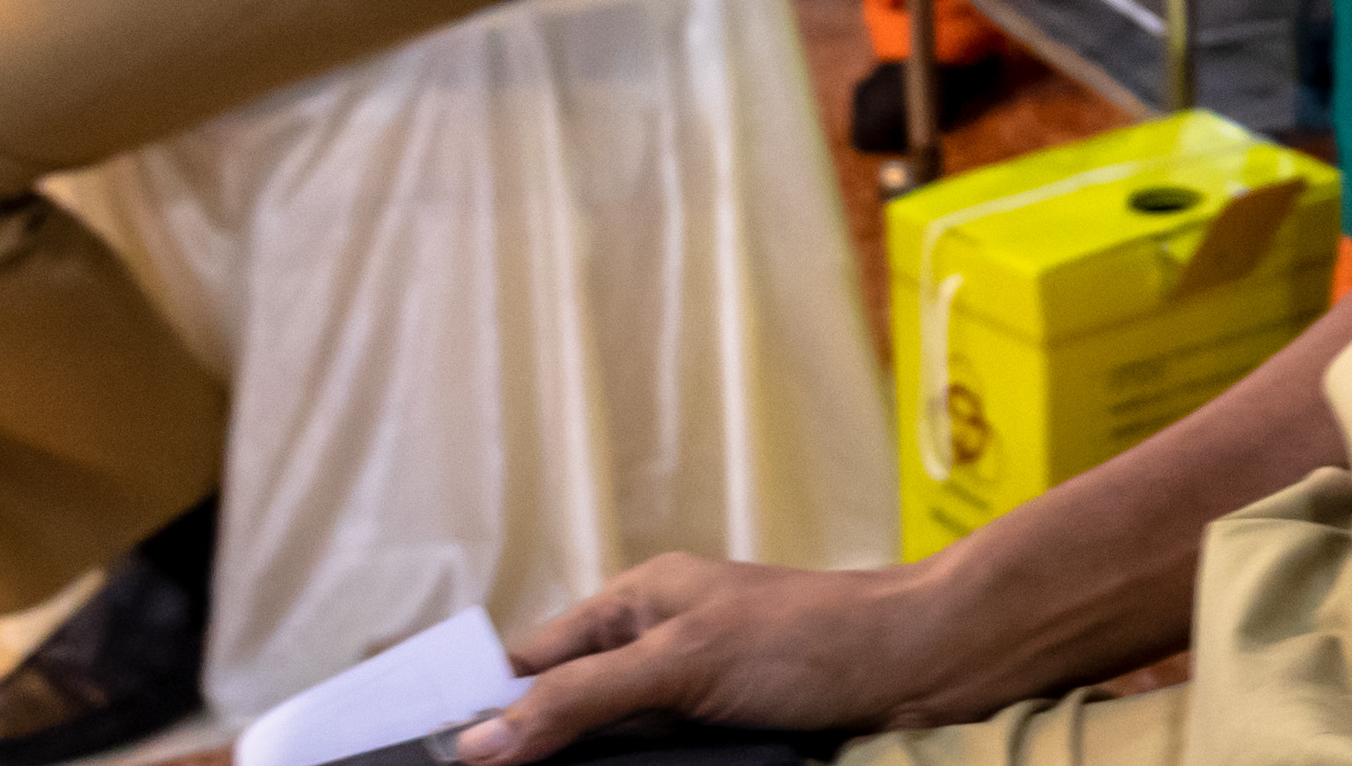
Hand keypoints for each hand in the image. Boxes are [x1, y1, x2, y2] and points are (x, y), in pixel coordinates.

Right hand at [463, 556, 944, 761]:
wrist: (916, 663)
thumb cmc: (812, 637)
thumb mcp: (681, 664)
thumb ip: (581, 699)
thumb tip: (483, 741)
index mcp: (634, 602)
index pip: (529, 659)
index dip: (481, 705)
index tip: (434, 752)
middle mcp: (656, 640)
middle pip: (562, 707)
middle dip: (530, 749)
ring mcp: (691, 689)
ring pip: (608, 743)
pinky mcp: (726, 728)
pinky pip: (657, 760)